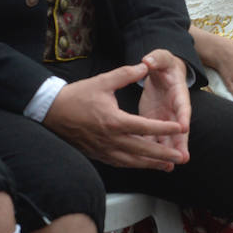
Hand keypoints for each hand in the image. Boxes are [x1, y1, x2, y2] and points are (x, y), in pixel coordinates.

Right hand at [44, 63, 186, 169]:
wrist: (51, 112)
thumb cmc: (77, 96)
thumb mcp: (103, 81)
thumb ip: (126, 74)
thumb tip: (145, 65)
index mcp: (114, 121)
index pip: (145, 127)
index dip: (164, 128)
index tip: (180, 129)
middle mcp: (110, 139)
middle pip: (142, 150)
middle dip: (163, 155)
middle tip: (180, 158)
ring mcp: (103, 149)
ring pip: (132, 161)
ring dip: (151, 164)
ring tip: (168, 166)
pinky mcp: (98, 154)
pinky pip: (120, 163)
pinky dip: (135, 165)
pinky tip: (144, 165)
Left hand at [139, 50, 191, 167]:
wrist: (161, 71)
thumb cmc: (163, 64)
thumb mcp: (161, 58)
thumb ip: (156, 59)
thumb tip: (149, 61)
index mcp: (178, 93)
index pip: (183, 106)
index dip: (183, 116)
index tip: (184, 126)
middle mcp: (175, 109)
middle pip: (179, 129)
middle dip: (181, 143)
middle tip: (183, 157)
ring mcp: (166, 118)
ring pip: (169, 138)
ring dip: (169, 152)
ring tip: (171, 166)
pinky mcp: (155, 123)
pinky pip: (156, 138)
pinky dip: (155, 151)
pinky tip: (154, 163)